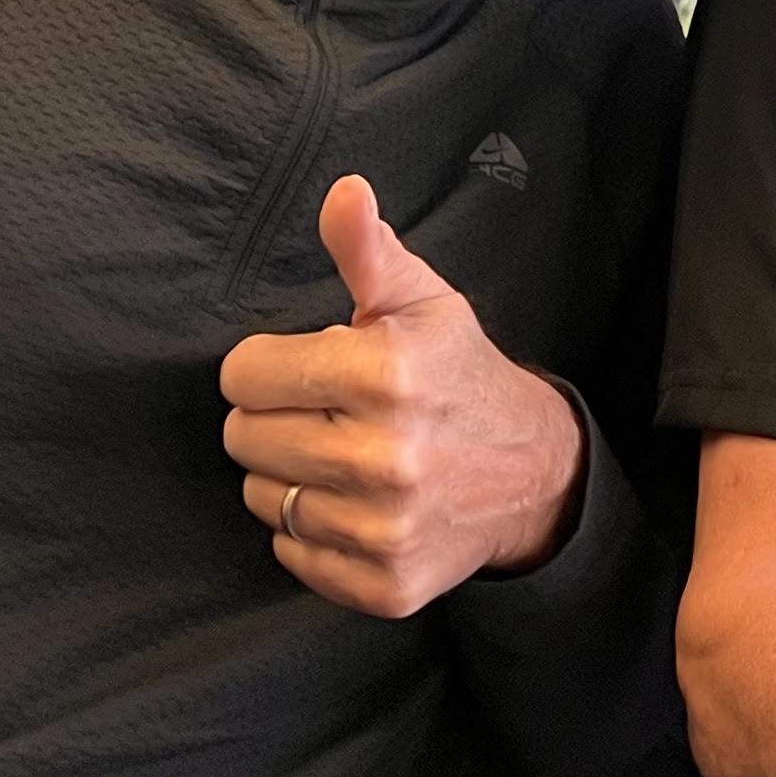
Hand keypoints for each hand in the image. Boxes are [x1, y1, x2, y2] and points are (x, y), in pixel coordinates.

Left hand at [219, 177, 584, 618]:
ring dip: (288, 475)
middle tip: (320, 410)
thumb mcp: (422, 300)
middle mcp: (384, 458)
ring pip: (262, 498)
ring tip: (338, 455)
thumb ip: (366, 249)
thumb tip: (344, 191)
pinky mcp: (386, 584)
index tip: (301, 364)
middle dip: (271, 416)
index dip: (265, 364)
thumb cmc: (458, 373)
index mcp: (386, 375)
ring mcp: (384, 528)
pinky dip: (310, 533)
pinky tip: (351, 503)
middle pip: (243, 438)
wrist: (532, 472)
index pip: (245, 375)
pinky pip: (293, 555)